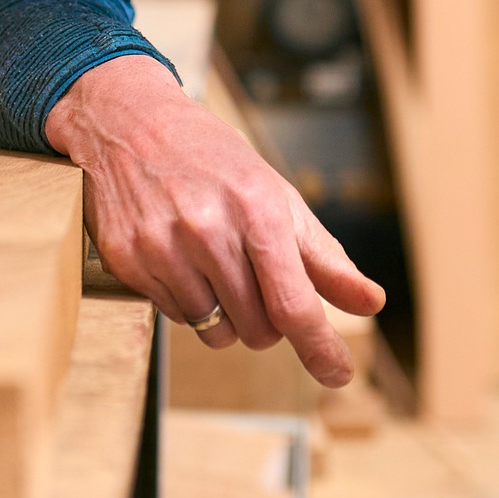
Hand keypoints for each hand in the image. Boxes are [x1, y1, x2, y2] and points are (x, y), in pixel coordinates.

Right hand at [45, 53, 384, 385]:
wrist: (130, 122)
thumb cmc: (212, 159)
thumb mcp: (274, 193)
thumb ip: (322, 255)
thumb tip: (371, 302)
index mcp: (255, 208)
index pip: (292, 302)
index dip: (320, 347)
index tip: (338, 374)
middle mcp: (207, 230)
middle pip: (258, 329)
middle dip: (266, 319)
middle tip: (252, 278)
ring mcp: (162, 247)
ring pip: (215, 332)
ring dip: (225, 315)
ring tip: (211, 263)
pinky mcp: (127, 261)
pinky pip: (175, 317)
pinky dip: (188, 301)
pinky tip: (178, 257)